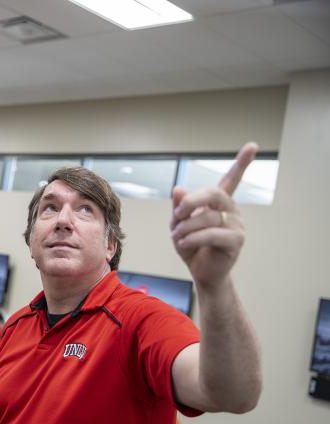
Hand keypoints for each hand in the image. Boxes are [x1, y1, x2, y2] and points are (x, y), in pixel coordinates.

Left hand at [170, 142, 257, 289]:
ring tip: (176, 237)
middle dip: (191, 201)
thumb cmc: (191, 245)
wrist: (201, 272)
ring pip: (207, 217)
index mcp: (219, 202)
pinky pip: (212, 234)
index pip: (232, 178)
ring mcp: (236, 225)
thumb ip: (179, 206)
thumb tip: (178, 189)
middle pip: (214, 194)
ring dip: (185, 227)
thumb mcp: (179, 223)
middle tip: (178, 212)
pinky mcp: (235, 241)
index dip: (242, 162)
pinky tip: (183, 243)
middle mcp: (231, 210)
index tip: (253, 145)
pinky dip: (193, 238)